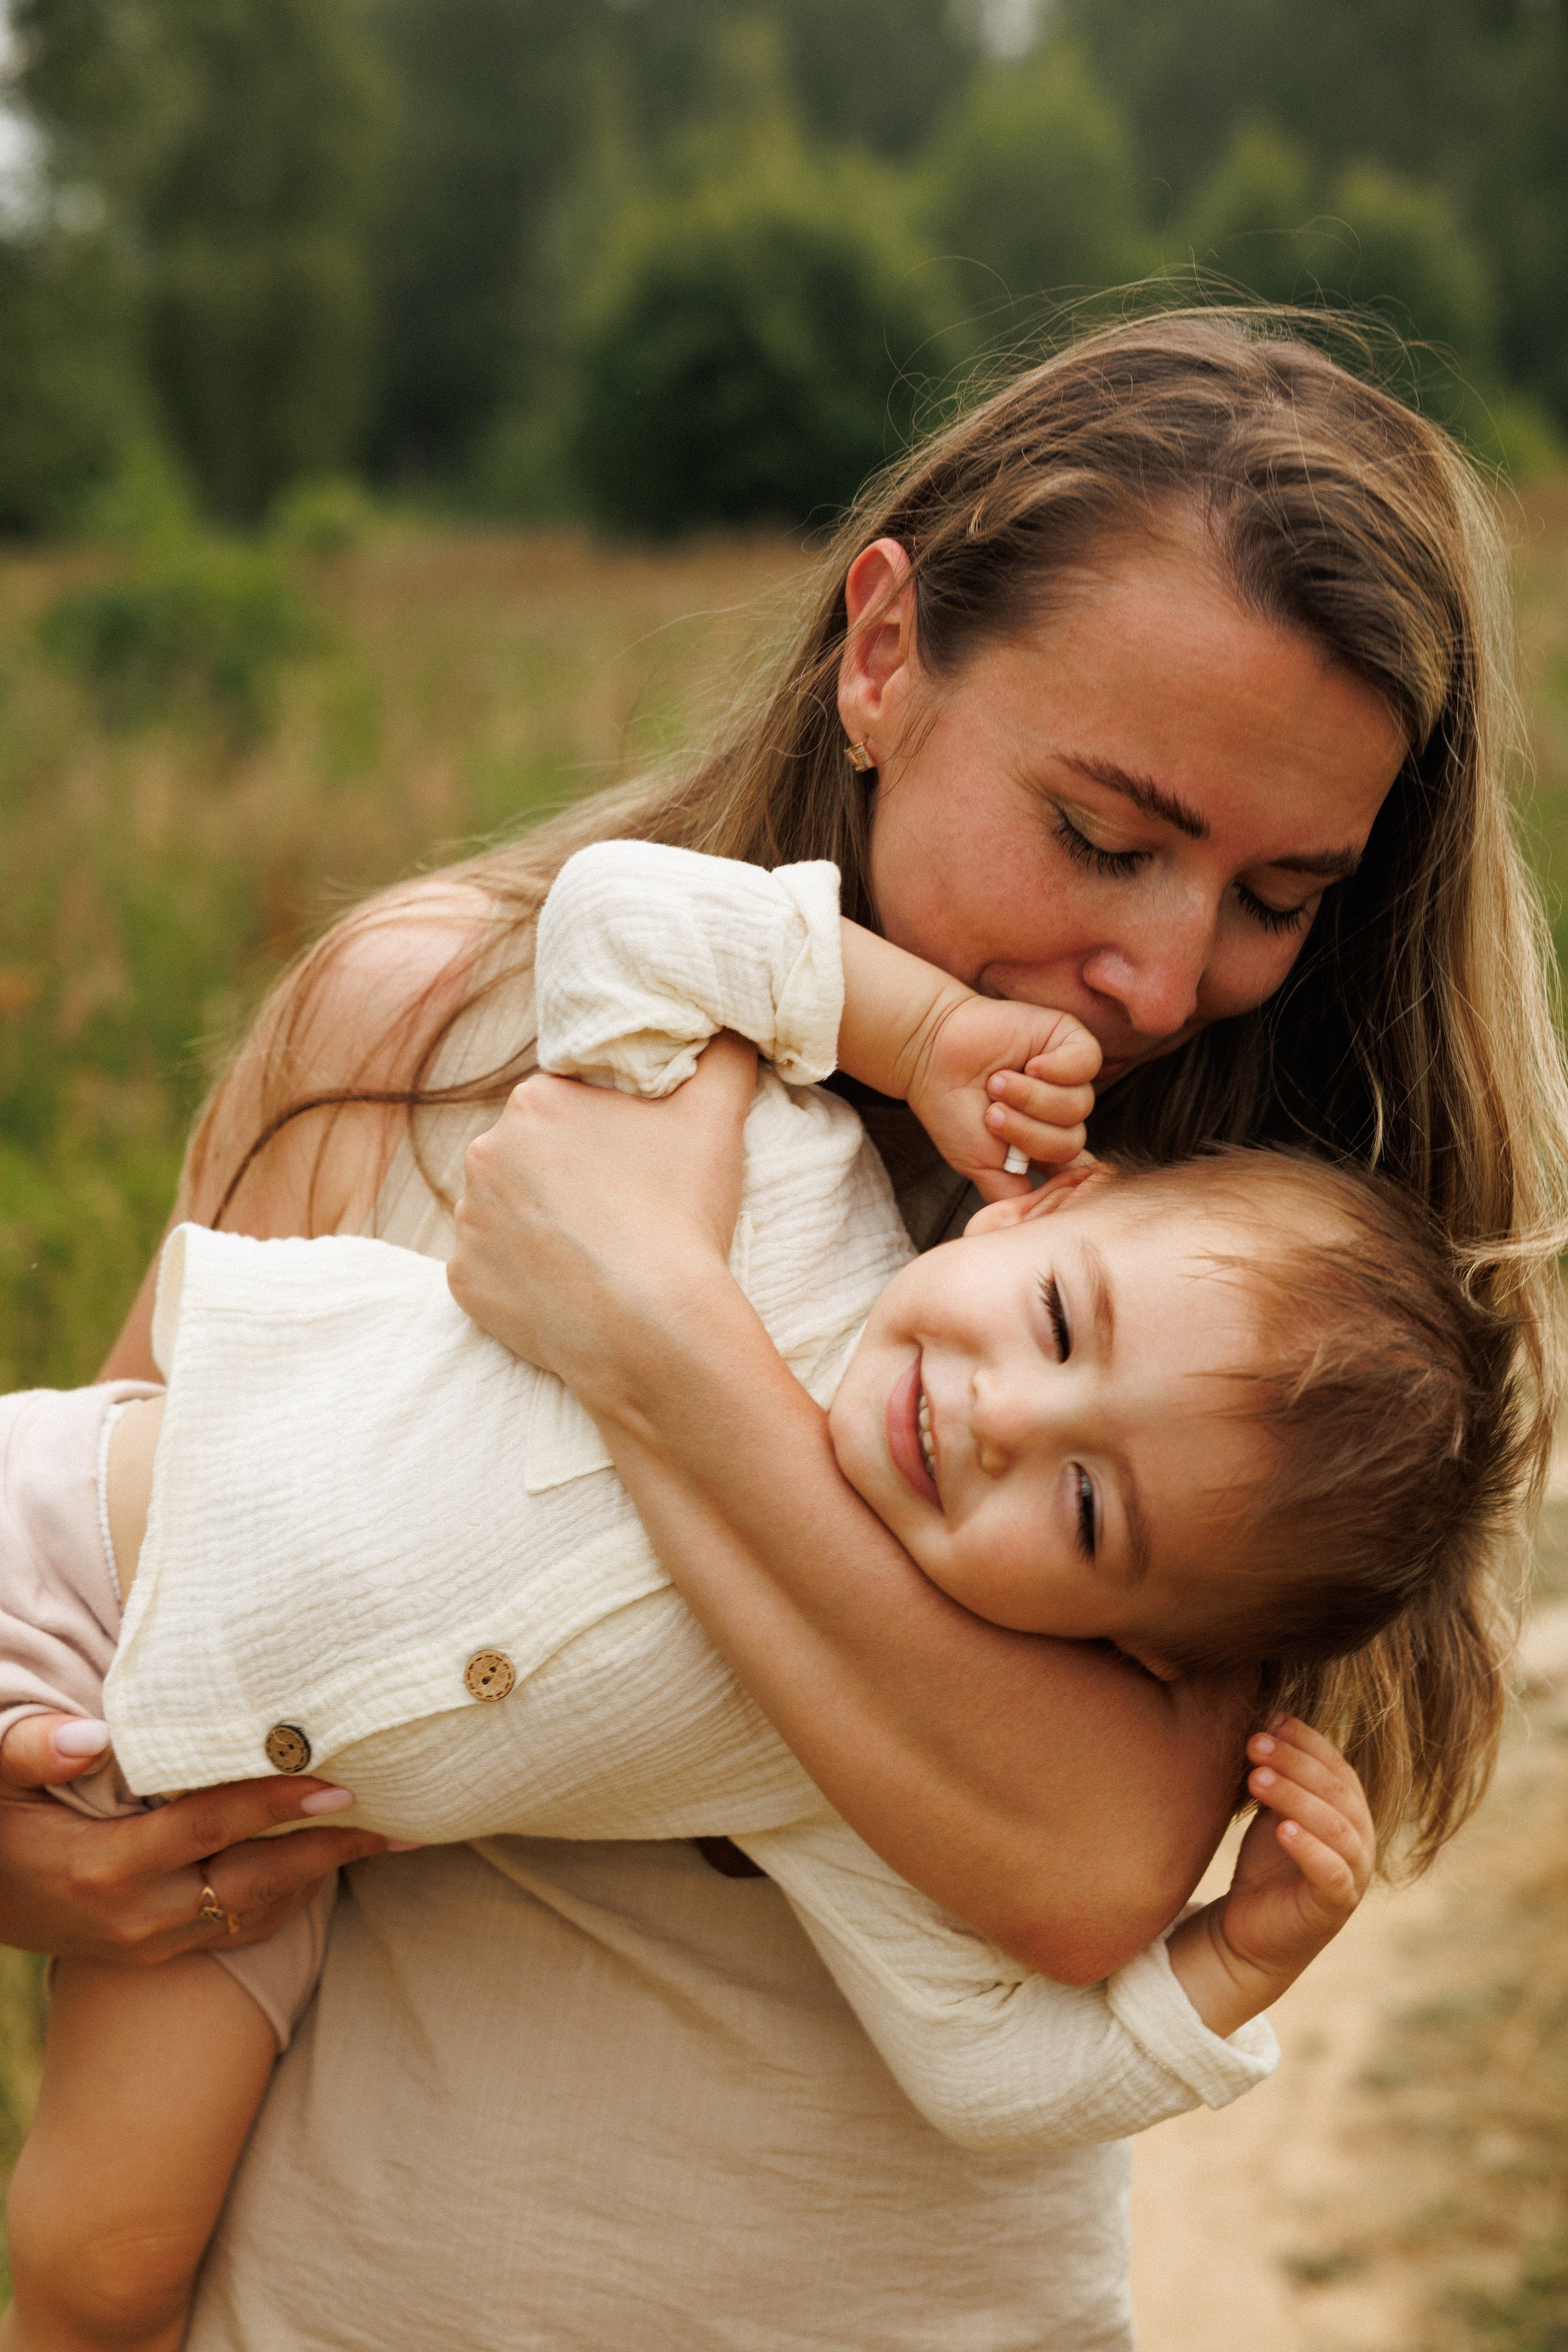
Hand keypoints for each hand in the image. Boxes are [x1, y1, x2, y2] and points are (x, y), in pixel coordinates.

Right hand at [0, 1754, 395, 1964]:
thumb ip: (34, 1752)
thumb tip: (89, 1733)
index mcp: (106, 1868)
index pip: (210, 1830)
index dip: (276, 1807)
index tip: (340, 1785)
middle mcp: (137, 1917)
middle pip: (254, 1885)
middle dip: (329, 1852)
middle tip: (397, 1821)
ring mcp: (146, 1944)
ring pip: (254, 1915)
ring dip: (319, 1878)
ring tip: (383, 1841)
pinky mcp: (152, 1954)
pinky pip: (235, 1933)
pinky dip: (285, 1901)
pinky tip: (323, 1868)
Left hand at [450, 1031, 757, 1398]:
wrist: (650, 1329)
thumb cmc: (680, 1214)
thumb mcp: (716, 1115)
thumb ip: (724, 1054)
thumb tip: (732, 1026)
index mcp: (534, 1100)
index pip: (567, 1104)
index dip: (605, 1132)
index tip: (636, 1163)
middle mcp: (484, 1153)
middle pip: (530, 1157)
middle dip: (568, 1177)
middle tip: (623, 1209)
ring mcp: (468, 1222)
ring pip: (506, 1212)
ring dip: (541, 1225)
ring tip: (598, 1251)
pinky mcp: (464, 1282)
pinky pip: (492, 1270)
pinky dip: (523, 1278)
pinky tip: (569, 1288)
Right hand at [905, 995, 1100, 1202]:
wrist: (931, 1056)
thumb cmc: (952, 1109)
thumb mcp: (978, 1165)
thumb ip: (1010, 1194)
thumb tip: (1040, 1213)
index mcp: (1043, 1143)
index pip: (1074, 1169)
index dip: (1063, 1176)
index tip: (1029, 1167)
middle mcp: (1059, 1112)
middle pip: (1072, 1140)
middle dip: (1028, 1132)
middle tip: (992, 1114)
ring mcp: (1068, 1076)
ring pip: (1079, 1104)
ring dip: (1033, 1098)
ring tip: (997, 1084)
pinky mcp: (1069, 1040)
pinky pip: (1087, 1063)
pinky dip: (1057, 1069)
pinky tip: (1030, 1065)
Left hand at [1165, 1718, 1374, 2038]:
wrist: (1248, 1933)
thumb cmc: (1263, 1865)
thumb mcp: (1270, 1809)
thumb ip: (1276, 1772)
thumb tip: (1265, 1716)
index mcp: (1348, 1811)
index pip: (1336, 1765)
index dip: (1306, 1740)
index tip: (1268, 1719)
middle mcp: (1359, 1839)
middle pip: (1337, 1791)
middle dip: (1296, 1762)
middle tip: (1254, 1743)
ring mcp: (1352, 1874)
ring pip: (1337, 1827)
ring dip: (1297, 1797)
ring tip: (1257, 1777)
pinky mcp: (1334, 1907)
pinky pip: (1332, 1874)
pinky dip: (1311, 1850)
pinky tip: (1283, 1831)